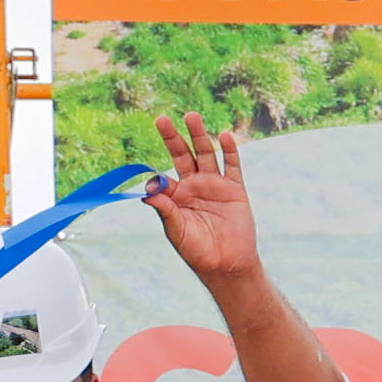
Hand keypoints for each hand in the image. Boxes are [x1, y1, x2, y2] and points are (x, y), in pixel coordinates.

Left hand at [147, 114, 260, 283]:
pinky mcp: (234, 189)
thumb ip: (164, 209)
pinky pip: (232, 166)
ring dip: (198, 135)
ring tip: (191, 116)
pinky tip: (224, 136)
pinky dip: (230, 151)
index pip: (163, 175)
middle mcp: (194, 186)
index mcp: (176, 196)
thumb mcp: (176, 231)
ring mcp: (214, 185)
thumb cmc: (197, 251)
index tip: (151, 175)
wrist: (227, 265)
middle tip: (161, 119)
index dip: (155, 171)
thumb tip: (147, 188)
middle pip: (182, 155)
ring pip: (206, 154)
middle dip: (173, 138)